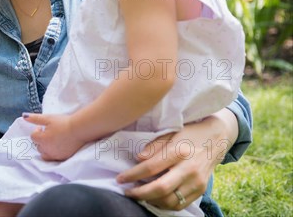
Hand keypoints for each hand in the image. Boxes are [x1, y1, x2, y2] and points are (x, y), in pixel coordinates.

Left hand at [25, 113, 84, 160]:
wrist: (80, 129)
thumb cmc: (64, 122)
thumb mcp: (48, 118)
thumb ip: (35, 118)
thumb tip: (24, 116)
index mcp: (42, 139)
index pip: (33, 136)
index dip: (37, 130)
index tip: (43, 127)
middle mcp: (47, 149)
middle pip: (38, 146)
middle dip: (40, 140)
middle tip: (48, 133)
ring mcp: (55, 155)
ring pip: (44, 154)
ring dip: (45, 148)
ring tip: (52, 140)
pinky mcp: (62, 158)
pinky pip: (53, 158)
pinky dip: (53, 153)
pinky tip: (58, 145)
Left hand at [117, 113, 234, 210]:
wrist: (217, 138)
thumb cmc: (189, 133)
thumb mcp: (171, 132)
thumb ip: (155, 146)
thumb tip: (139, 159)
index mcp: (179, 151)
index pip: (151, 167)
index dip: (132, 175)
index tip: (120, 178)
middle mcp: (190, 169)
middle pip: (160, 188)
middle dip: (139, 193)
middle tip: (126, 192)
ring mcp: (197, 182)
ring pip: (170, 200)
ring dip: (150, 201)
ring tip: (138, 195)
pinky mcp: (201, 190)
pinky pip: (180, 204)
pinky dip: (164, 204)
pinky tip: (153, 198)